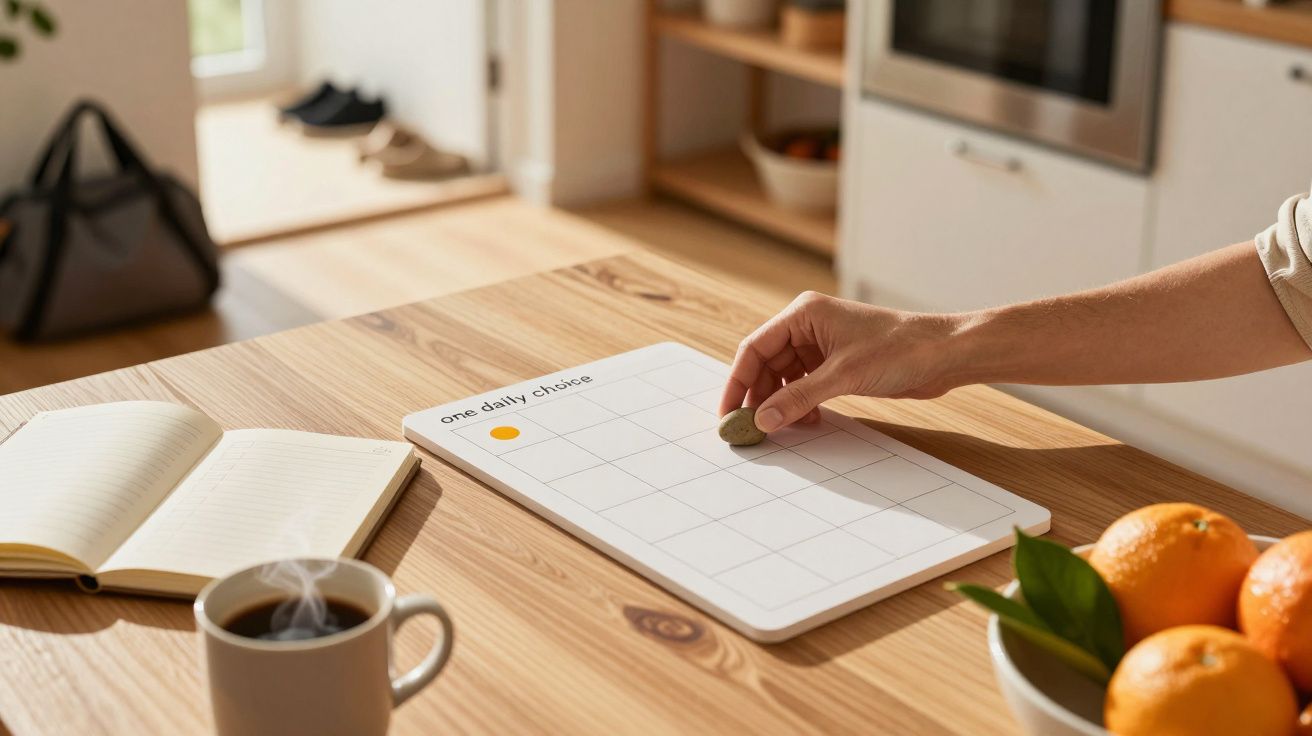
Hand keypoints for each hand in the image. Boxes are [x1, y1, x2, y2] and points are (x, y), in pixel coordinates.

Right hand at [719, 292, 962, 431]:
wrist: (944, 354)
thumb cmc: (899, 348)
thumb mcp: (842, 375)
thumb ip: (798, 398)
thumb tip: (762, 420)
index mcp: (804, 314)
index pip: (755, 348)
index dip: (737, 381)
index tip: (727, 412)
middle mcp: (808, 326)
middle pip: (767, 365)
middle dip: (758, 396)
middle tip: (751, 429)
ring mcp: (823, 345)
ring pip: (785, 378)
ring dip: (781, 404)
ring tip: (782, 428)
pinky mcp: (837, 364)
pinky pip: (805, 385)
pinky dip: (801, 404)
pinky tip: (806, 421)